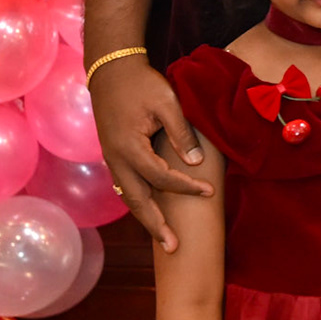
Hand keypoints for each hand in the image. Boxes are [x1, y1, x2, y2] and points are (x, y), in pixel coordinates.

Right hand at [87, 53, 211, 251]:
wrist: (111, 71)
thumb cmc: (142, 84)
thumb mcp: (167, 103)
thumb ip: (181, 133)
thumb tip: (194, 162)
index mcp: (130, 148)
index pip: (162, 177)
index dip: (186, 186)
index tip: (209, 191)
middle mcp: (116, 160)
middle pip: (137, 200)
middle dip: (156, 225)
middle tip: (174, 248)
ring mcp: (112, 159)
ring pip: (129, 196)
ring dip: (146, 217)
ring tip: (163, 237)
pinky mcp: (114, 156)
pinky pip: (126, 186)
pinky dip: (140, 201)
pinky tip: (151, 211)